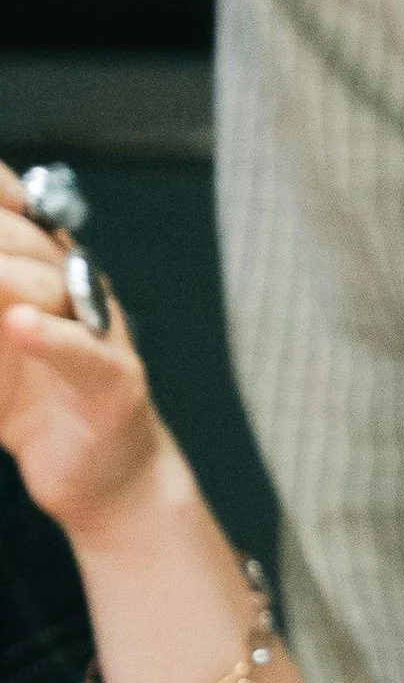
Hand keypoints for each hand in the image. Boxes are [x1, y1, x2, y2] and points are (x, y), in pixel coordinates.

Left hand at [0, 165, 169, 551]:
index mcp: (42, 266)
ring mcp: (99, 330)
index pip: (14, 208)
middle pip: (21, 240)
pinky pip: (81, 352)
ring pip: (46, 287)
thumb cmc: (34, 402)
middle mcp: (74, 286)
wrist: (101, 475)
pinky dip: (48, 338)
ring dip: (4, 281)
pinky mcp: (113, 382)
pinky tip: (19, 325)